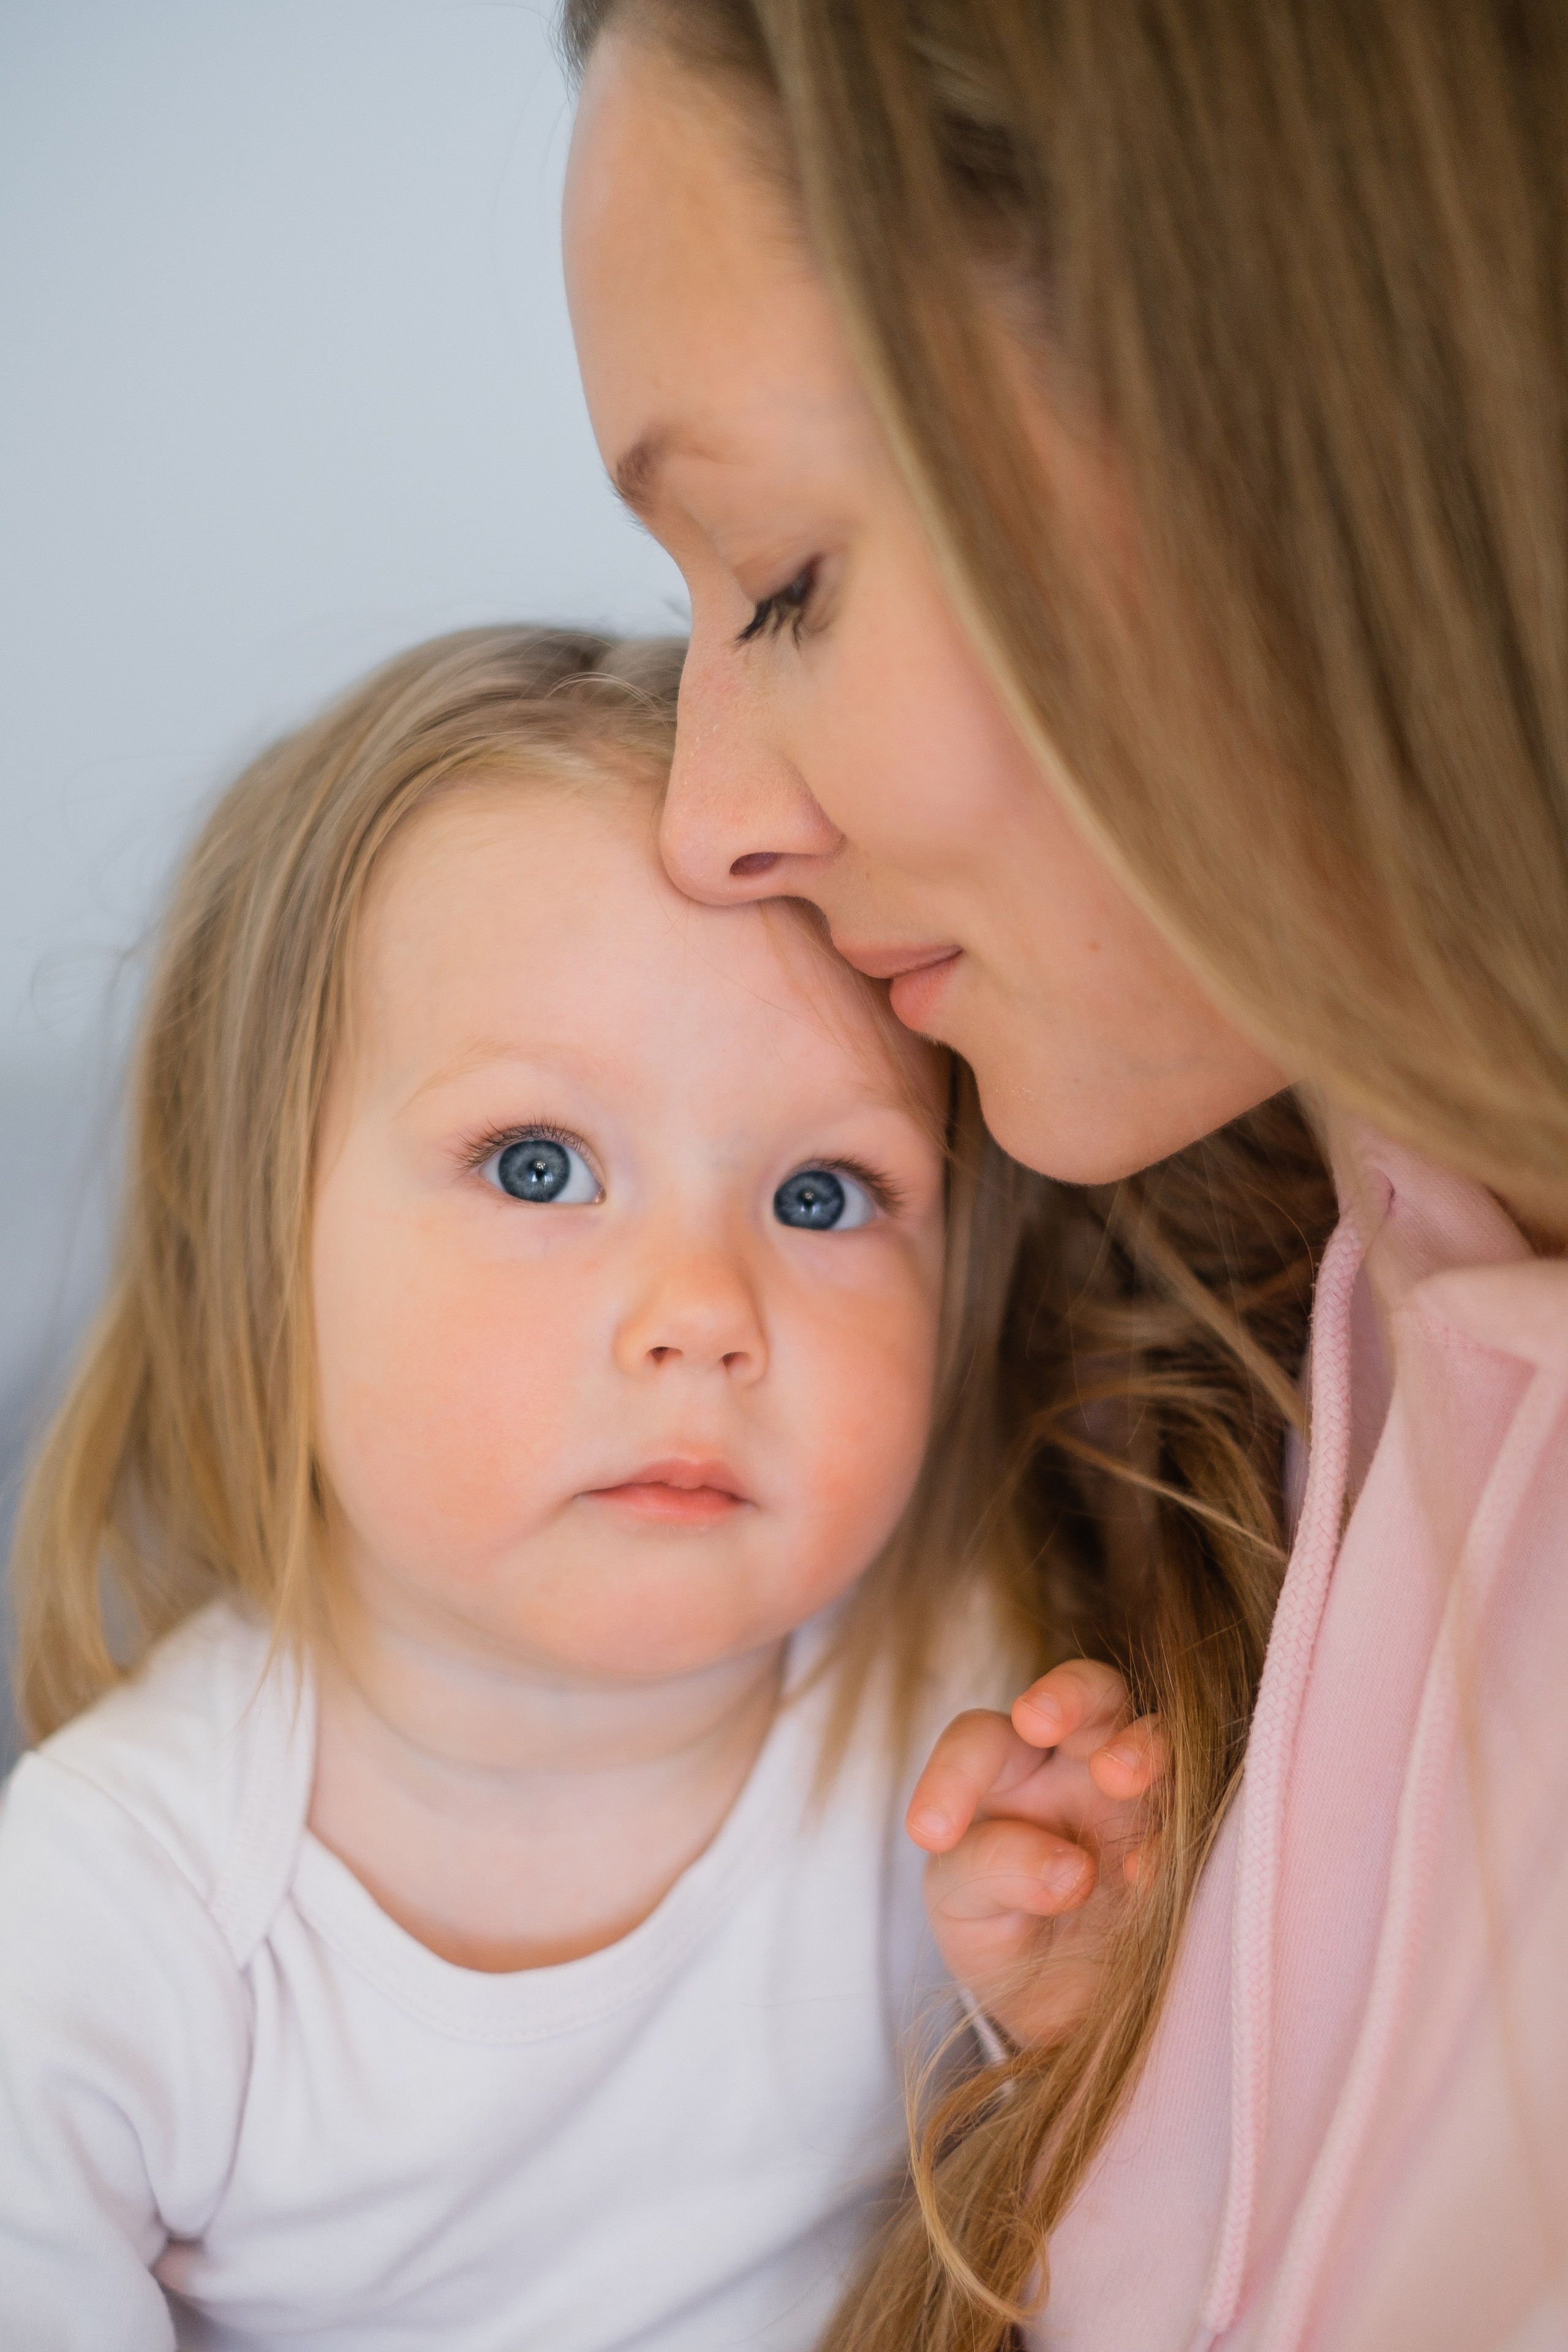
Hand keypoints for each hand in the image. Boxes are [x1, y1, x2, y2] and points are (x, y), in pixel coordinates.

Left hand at [906, 1659, 1164, 2048]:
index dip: (953, 1772)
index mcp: (1008, 1772)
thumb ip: (986, 1870)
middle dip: (1067, 1695)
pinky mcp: (1192, 1844)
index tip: (929, 1835)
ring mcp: (1146, 1802)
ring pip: (1156, 1734)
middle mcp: (1082, 1769)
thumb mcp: (967, 1908)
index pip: (981, 1738)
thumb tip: (1072, 1870)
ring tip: (1117, 1777)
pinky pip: (1199, 1815)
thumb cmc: (1008, 1938)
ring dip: (1139, 1747)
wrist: (1069, 2016)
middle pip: (1088, 1691)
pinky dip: (1171, 1834)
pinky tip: (1142, 1874)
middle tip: (1036, 1720)